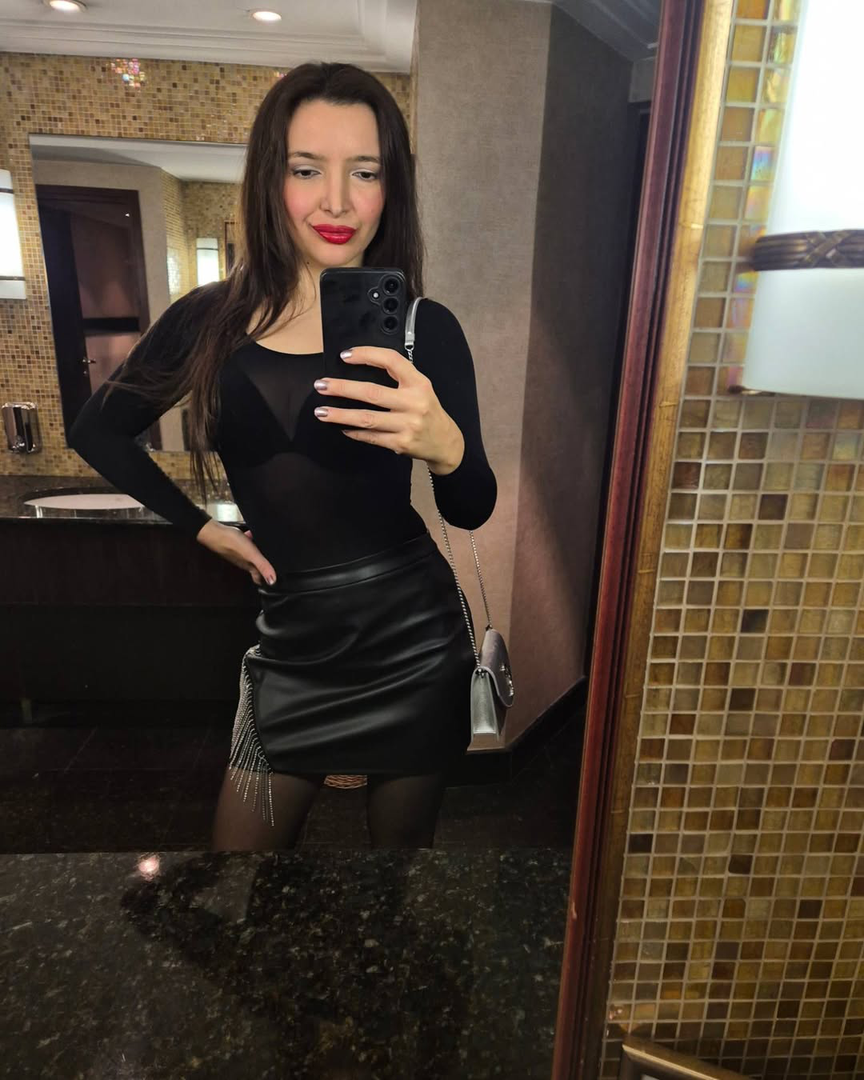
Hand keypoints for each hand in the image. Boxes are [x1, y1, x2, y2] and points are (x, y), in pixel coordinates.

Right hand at [196, 519, 275, 585]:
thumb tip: (272, 581)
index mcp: (249, 565)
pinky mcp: (236, 543)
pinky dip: (252, 540)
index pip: (258, 577)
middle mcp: (244, 560)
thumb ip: (262, 566)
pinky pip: (247, 543)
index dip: (266, 579)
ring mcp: (240, 552)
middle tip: (275, 563)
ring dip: (260, 552)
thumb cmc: (232, 543)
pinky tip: (254, 534)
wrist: (215, 532)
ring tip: (268, 546)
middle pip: (256, 565)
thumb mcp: (251, 554)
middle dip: (265, 565)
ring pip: (252, 554)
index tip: (274, 581)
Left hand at [312, 347, 464, 473]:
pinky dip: (354, 432)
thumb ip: (398, 377)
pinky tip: (342, 427)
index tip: (345, 356)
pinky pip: (371, 437)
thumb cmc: (428, 411)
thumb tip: (359, 368)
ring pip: (367, 418)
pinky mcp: (401, 444)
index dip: (367, 355)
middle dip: (342, 388)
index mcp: (419, 383)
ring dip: (340, 415)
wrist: (446, 442)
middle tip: (321, 385)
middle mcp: (414, 403)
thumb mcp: (420, 388)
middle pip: (372, 392)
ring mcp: (407, 425)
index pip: (391, 361)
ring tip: (321, 412)